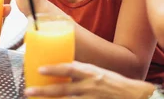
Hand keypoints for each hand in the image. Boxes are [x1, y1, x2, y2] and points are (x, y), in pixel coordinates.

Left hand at [24, 61, 154, 98]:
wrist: (135, 96)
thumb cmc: (114, 83)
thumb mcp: (97, 72)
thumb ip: (81, 72)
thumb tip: (61, 68)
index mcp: (90, 73)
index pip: (70, 68)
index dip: (54, 69)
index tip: (39, 69)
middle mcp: (90, 86)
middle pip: (63, 90)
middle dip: (44, 91)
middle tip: (28, 90)